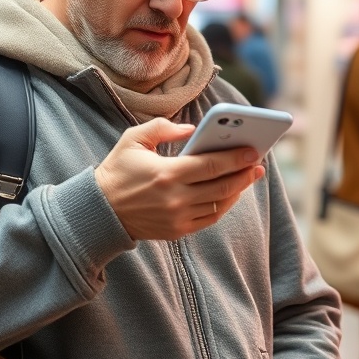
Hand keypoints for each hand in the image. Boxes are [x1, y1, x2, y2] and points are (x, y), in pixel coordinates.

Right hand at [95, 118, 265, 240]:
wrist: (100, 210)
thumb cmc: (118, 170)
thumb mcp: (133, 139)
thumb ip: (163, 127)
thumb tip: (193, 129)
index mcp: (166, 173)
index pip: (211, 165)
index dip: (236, 158)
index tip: (253, 150)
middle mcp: (175, 198)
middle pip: (221, 186)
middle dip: (244, 174)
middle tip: (258, 163)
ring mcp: (177, 218)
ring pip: (219, 204)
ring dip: (237, 190)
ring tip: (248, 176)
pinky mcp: (177, 231)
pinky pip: (209, 218)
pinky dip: (223, 205)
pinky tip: (230, 193)